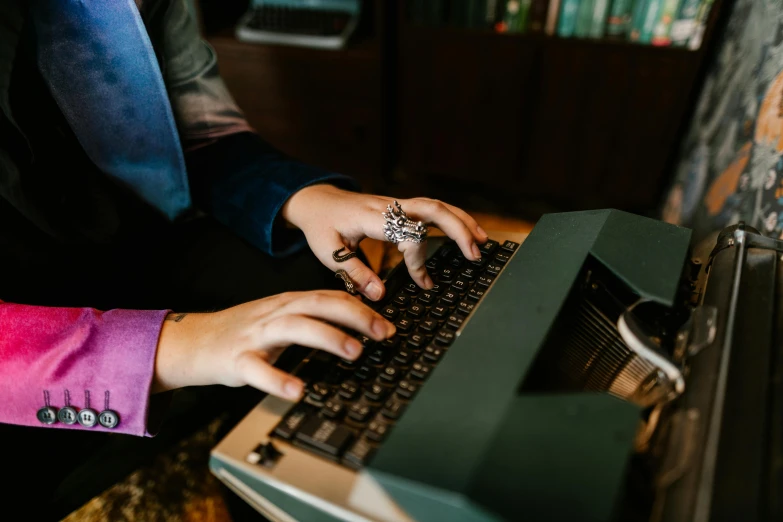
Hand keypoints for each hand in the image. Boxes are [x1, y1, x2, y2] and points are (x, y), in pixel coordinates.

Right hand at [152, 290, 395, 398]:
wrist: (193, 341)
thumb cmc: (243, 332)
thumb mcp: (280, 318)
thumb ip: (312, 318)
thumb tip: (356, 327)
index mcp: (288, 303)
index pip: (330, 298)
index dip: (361, 309)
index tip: (388, 324)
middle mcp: (275, 314)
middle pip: (319, 305)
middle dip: (355, 317)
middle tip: (383, 333)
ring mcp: (256, 336)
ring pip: (295, 328)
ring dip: (328, 337)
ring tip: (354, 352)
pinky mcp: (237, 360)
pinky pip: (258, 370)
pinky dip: (278, 379)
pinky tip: (297, 391)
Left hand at [281, 185, 488, 300]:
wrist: (317, 200)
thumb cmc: (322, 226)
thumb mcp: (328, 253)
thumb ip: (354, 274)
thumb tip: (379, 295)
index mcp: (372, 218)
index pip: (407, 232)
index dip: (418, 259)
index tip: (422, 282)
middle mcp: (390, 206)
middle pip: (432, 209)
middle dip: (457, 229)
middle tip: (474, 254)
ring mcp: (398, 204)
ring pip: (437, 205)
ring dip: (462, 221)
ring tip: (482, 242)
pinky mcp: (402, 207)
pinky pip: (432, 208)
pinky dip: (453, 218)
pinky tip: (467, 231)